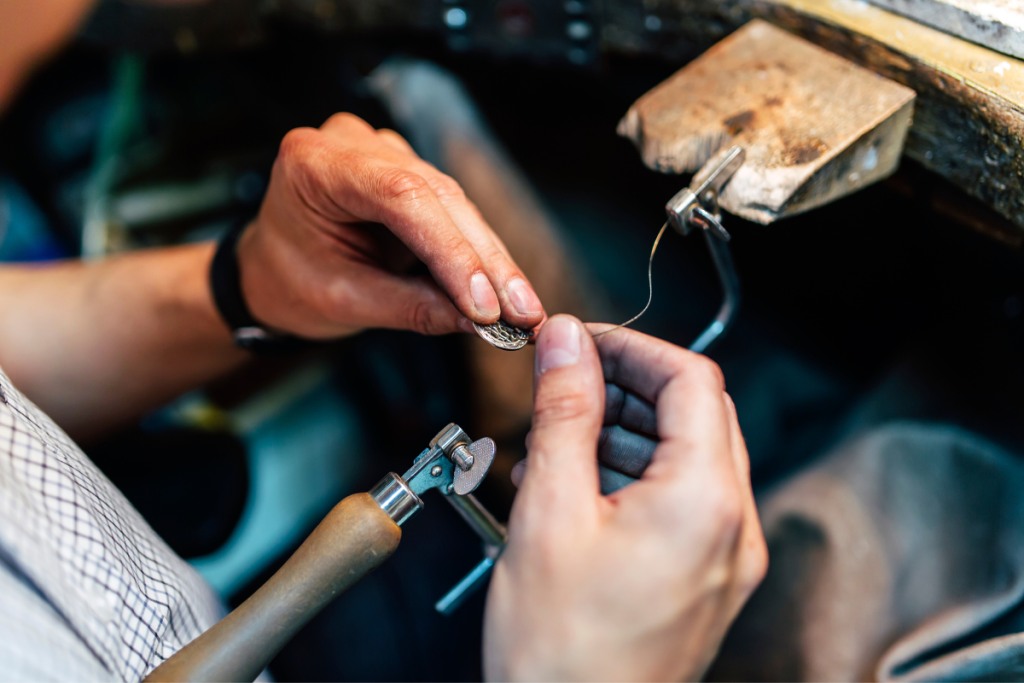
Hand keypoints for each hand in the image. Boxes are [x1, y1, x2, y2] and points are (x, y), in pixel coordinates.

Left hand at [236, 113, 545, 338]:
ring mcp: (382, 151)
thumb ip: (411, 308)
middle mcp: (352, 144)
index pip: (401, 196)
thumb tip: (480, 322)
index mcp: (314, 164)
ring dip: (491, 260)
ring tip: (523, 309)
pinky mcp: (406, 171)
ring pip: (454, 204)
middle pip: (437, 197)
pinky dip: (478, 253)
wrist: (269, 270)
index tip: (485, 304)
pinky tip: (505, 288)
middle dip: (484, 262)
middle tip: (524, 312)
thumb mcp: (342, 302)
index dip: (451, 251)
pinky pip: (452, 211)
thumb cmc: (289, 280)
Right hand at [485, 317, 766, 682]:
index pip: (690, 379)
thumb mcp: (549, 512)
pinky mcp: (706, 580)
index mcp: (706, 503)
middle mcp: (734, 529)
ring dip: (627, 429)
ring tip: (559, 437)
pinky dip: (635, 475)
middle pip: (697, 413)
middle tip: (567, 380)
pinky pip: (682, 501)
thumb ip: (564, 413)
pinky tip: (577, 485)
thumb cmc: (560, 655)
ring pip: (689, 455)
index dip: (632, 346)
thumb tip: (567, 342)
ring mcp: (726, 559)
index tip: (580, 341)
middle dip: (629, 386)